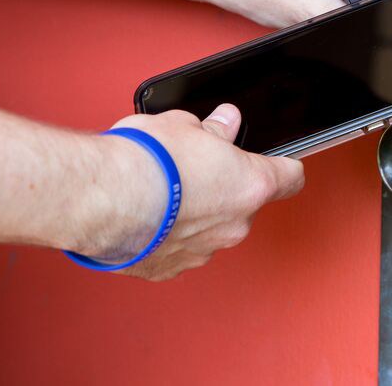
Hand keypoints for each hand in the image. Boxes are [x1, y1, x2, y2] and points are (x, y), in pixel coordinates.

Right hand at [82, 104, 303, 280]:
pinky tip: (145, 216)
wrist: (101, 201)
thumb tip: (225, 122)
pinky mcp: (170, 269)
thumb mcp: (183, 125)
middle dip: (224, 186)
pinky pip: (179, 248)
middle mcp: (234, 224)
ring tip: (161, 190)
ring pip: (211, 228)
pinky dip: (167, 234)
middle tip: (194, 166)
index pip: (290, 177)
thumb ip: (213, 129)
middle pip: (244, 203)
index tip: (278, 163)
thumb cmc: (145, 162)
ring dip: (195, 212)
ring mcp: (203, 251)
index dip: (283, 166)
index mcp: (250, 185)